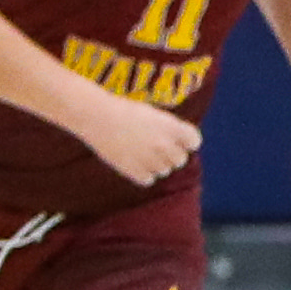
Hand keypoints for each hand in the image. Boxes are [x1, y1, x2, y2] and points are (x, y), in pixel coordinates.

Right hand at [80, 93, 202, 186]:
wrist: (96, 116)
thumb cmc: (124, 110)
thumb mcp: (154, 114)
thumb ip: (171, 129)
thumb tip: (182, 146)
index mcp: (172, 127)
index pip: (194, 141)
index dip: (186, 141)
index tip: (178, 139)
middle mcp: (165, 144)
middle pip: (181, 159)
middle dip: (171, 154)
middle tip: (155, 146)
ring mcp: (150, 159)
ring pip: (164, 170)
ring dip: (156, 164)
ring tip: (140, 151)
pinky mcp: (135, 171)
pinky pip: (149, 179)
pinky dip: (143, 174)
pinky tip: (133, 161)